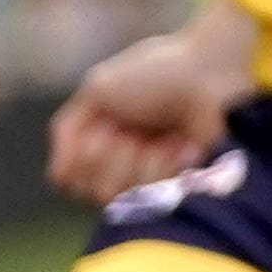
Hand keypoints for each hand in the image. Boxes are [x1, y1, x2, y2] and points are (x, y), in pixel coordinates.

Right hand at [50, 3, 254, 206]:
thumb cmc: (157, 73)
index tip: (109, 123)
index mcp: (103, 143)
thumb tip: (60, 179)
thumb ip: (67, 133)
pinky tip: (185, 147)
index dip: (83, 154)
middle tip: (137, 130)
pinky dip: (167, 166)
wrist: (211, 72)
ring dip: (142, 160)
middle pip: (92, 191)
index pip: (69, 179)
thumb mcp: (97, 90)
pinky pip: (155, 198)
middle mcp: (127, 166)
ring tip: (169, 136)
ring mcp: (156, 179)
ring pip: (121, 196)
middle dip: (113, 155)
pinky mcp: (184, 187)